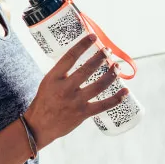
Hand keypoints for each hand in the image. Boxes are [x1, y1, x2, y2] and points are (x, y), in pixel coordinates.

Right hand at [24, 34, 128, 148]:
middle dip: (100, 58)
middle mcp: (64, 89)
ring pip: (99, 85)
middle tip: (108, 52)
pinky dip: (116, 98)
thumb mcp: (48, 82)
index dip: (82, 45)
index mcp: (54, 78)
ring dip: (111, 75)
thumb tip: (81, 59)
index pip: (70, 57)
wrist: (39, 126)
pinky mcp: (83, 114)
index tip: (93, 37)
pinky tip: (125, 91)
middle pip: (87, 69)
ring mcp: (75, 102)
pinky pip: (103, 105)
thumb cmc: (44, 101)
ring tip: (116, 67)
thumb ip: (62, 72)